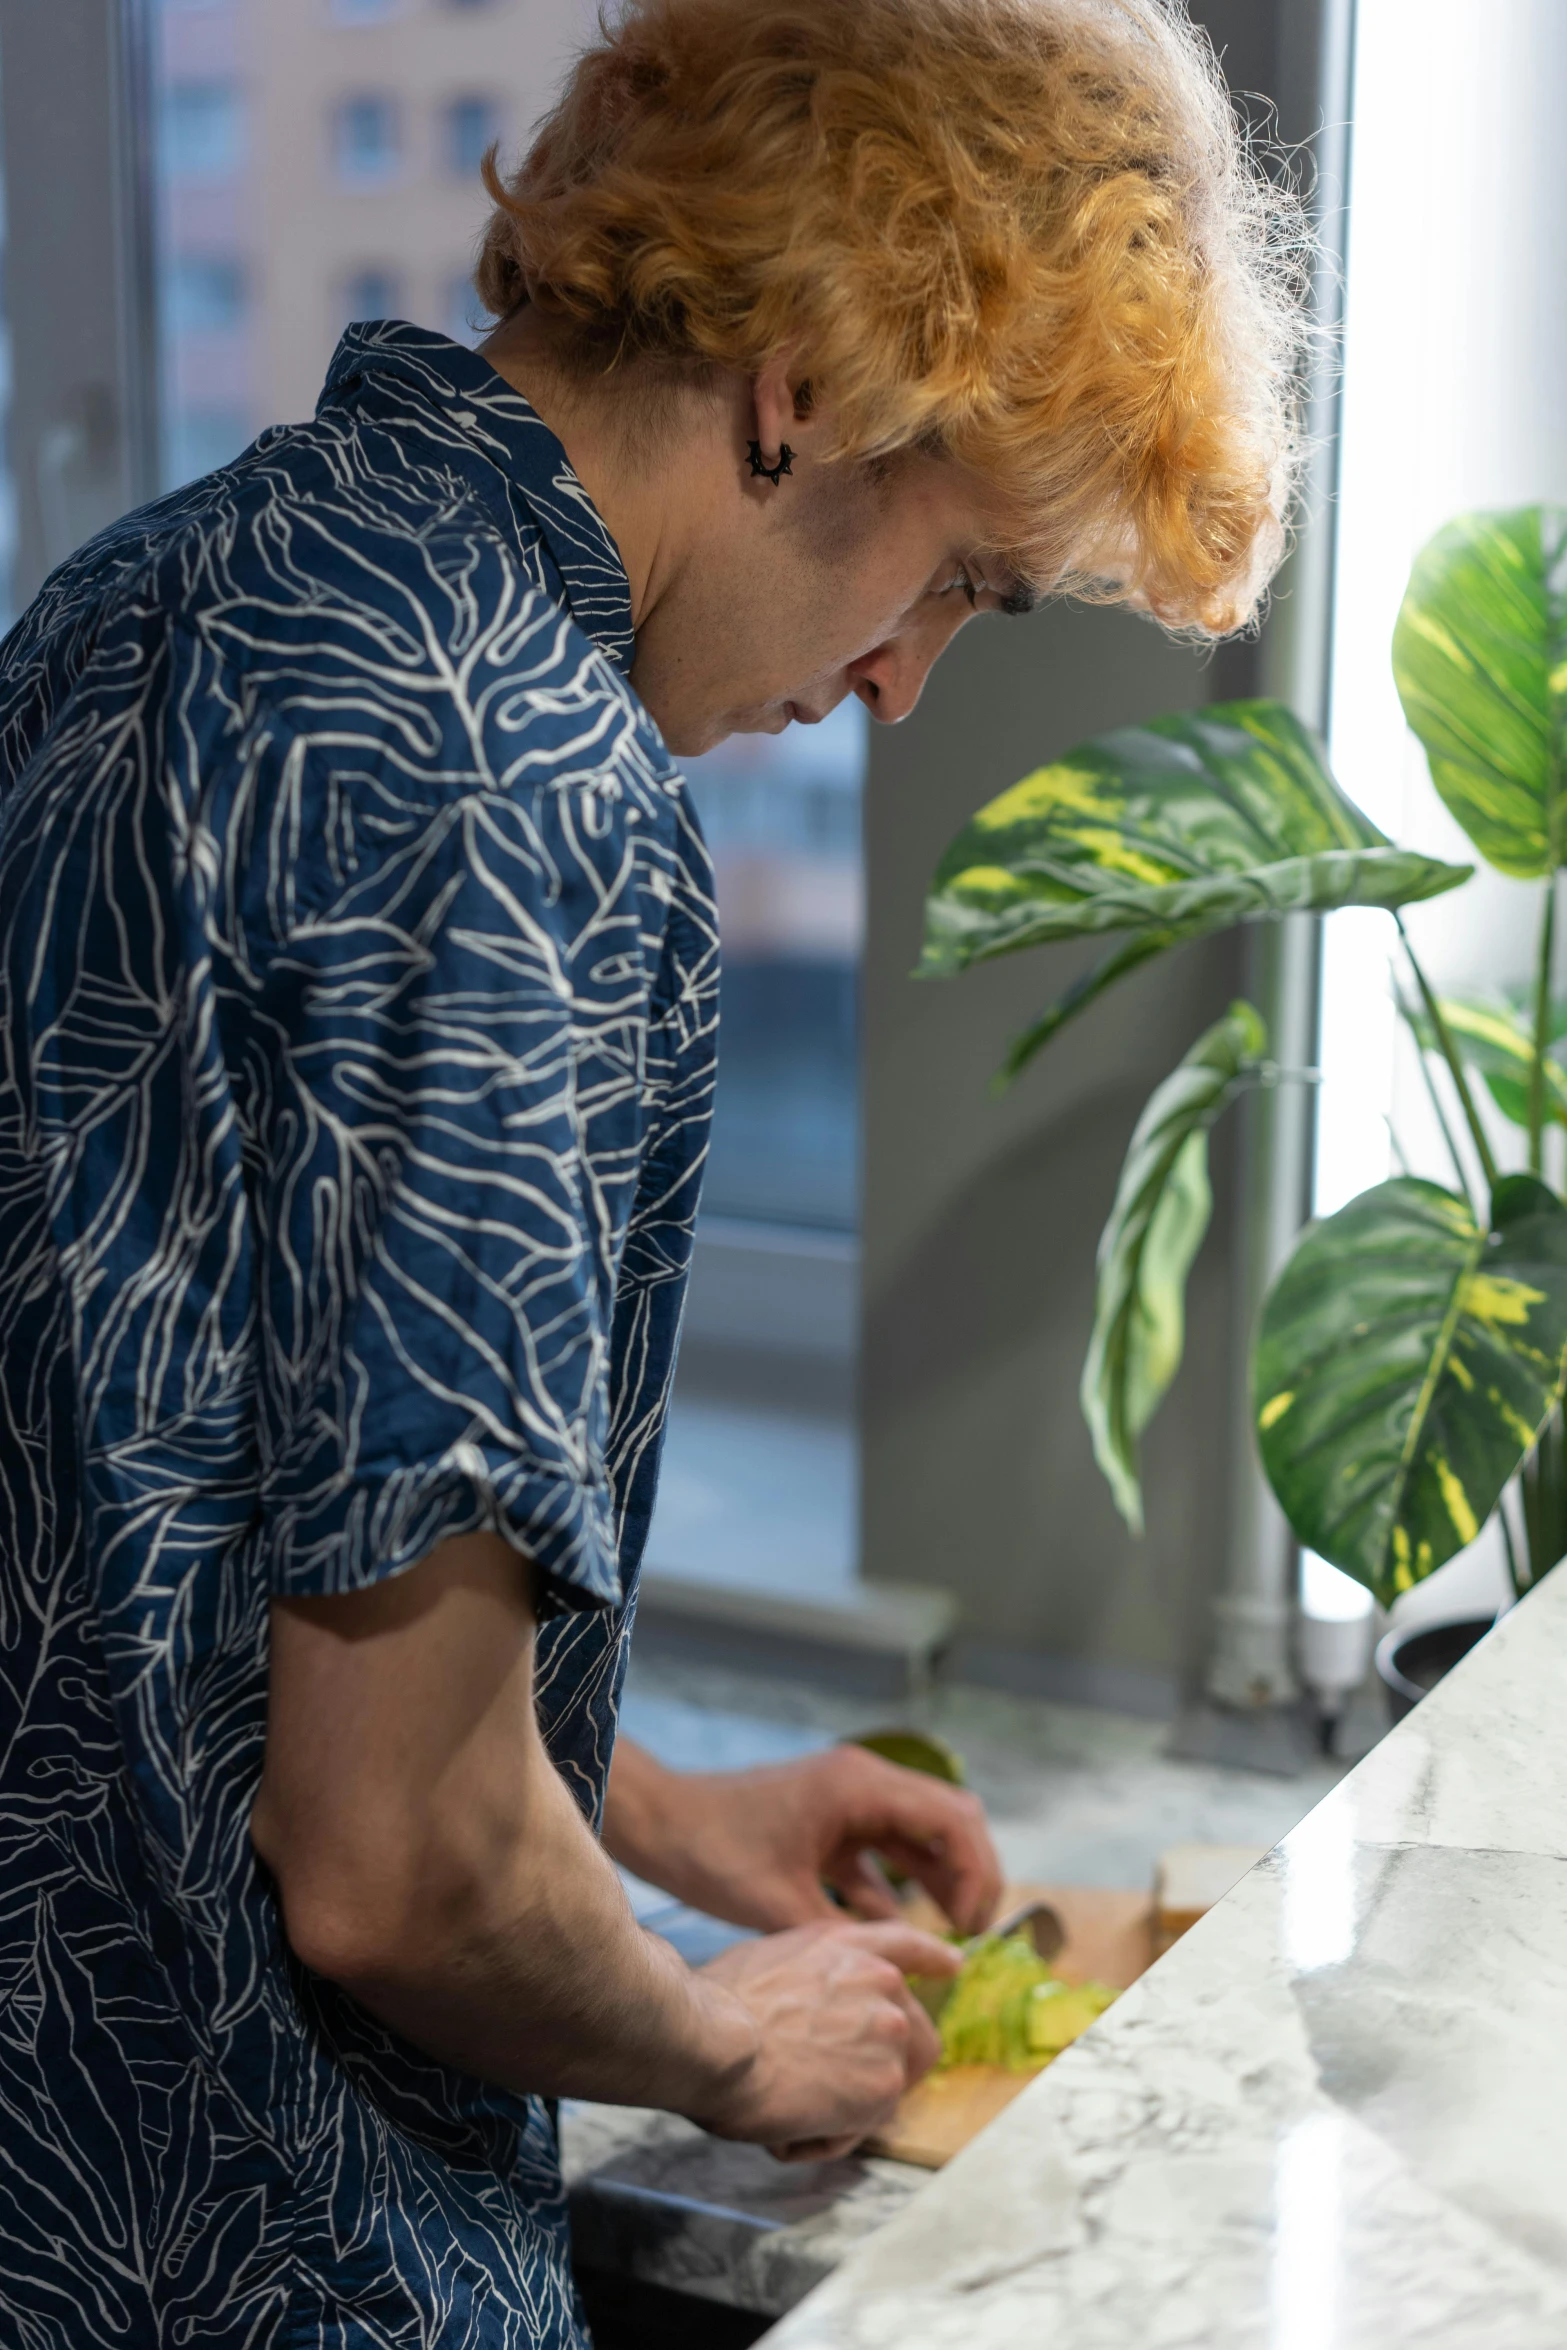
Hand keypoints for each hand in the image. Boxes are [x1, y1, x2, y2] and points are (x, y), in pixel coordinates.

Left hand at [603, 1738, 1002, 1935]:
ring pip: (920, 1833)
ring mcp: (846, 1797)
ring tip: (949, 1937)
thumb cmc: (712, 1855)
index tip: (972, 1928)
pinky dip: (899, 1883)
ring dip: (939, 1878)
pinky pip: (883, 1847)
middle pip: (949, 1820)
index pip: (954, 1819)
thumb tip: (899, 1974)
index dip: (976, 1874)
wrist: (658, 1824)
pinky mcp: (829, 1819)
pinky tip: (897, 1930)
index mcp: (860, 1786)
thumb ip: (847, 1936)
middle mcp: (862, 1781)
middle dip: (969, 1874)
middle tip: (970, 1933)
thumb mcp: (783, 1905)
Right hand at [688, 1917, 959, 2159]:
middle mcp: (882, 1980)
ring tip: (787, 2106)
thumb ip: (810, 1975)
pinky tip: (785, 2125)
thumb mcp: (769, 1958)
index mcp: (850, 1945)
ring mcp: (889, 2033)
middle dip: (879, 2069)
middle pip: (912, 2036)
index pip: (907, 1945)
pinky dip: (822, 2139)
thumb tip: (804, 2002)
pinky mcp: (884, 2087)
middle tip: (825, 2088)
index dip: (932, 1958)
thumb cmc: (715, 2004)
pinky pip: (859, 2130)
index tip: (952, 1967)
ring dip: (841, 2109)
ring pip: (881, 2090)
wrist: (709, 2037)